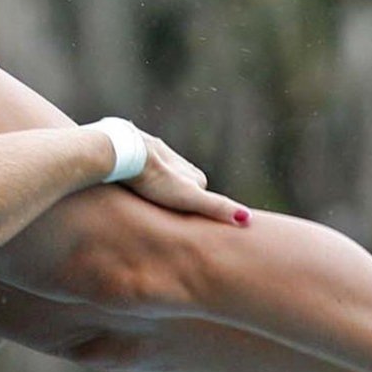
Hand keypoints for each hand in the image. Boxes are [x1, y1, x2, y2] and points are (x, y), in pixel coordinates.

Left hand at [121, 132, 251, 226]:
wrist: (124, 153)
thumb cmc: (156, 180)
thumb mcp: (190, 198)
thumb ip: (216, 207)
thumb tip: (247, 219)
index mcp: (192, 173)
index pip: (199, 195)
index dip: (191, 209)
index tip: (182, 221)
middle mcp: (177, 159)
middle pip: (178, 185)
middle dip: (173, 196)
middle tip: (160, 212)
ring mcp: (154, 152)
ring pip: (158, 175)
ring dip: (153, 184)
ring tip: (142, 199)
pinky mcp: (133, 149)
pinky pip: (137, 166)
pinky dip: (136, 175)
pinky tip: (126, 184)